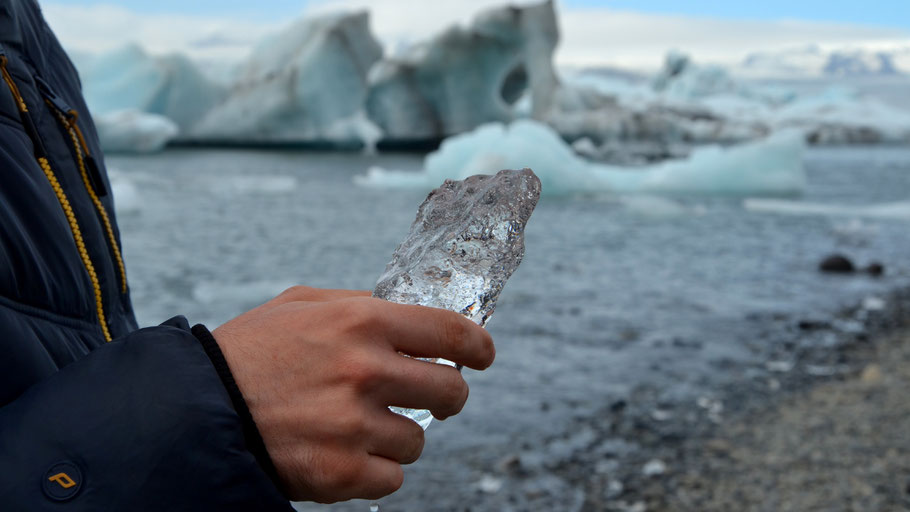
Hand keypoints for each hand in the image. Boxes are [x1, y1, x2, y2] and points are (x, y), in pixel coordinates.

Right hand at [211, 286, 494, 502]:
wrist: (193, 408)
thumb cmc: (248, 352)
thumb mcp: (301, 305)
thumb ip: (361, 306)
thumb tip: (412, 320)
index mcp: (361, 322)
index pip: (452, 332)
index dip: (478, 346)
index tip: (482, 355)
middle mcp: (365, 371)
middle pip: (451, 391)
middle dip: (447, 395)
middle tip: (428, 396)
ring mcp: (355, 426)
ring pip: (419, 440)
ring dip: (399, 435)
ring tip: (358, 425)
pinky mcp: (341, 472)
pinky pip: (393, 478)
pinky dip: (375, 470)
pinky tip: (345, 452)